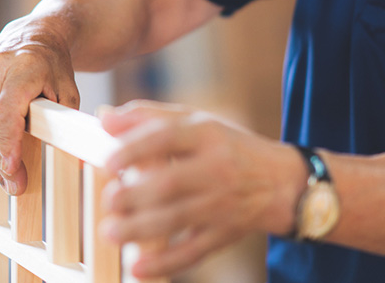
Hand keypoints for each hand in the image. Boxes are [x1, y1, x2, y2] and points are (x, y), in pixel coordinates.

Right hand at [0, 18, 80, 194]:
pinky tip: (0, 155)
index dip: (7, 142)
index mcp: (22, 68)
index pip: (6, 112)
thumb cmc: (55, 65)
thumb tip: (80, 160)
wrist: (36, 34)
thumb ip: (68, 122)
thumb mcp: (70, 90)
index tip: (11, 168)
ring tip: (10, 179)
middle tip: (16, 186)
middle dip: (3, 158)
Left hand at [98, 101, 303, 278]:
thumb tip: (104, 118)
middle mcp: (217, 167)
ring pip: (177, 219)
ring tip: (110, 231)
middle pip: (171, 183)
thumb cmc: (228, 147)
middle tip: (108, 200)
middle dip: (134, 195)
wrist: (281, 182)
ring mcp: (222, 203)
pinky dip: (165, 262)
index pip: (167, 137)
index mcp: (207, 134)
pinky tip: (137, 266)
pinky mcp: (225, 233)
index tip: (108, 163)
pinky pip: (194, 251)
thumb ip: (149, 117)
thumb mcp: (197, 122)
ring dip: (139, 228)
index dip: (134, 149)